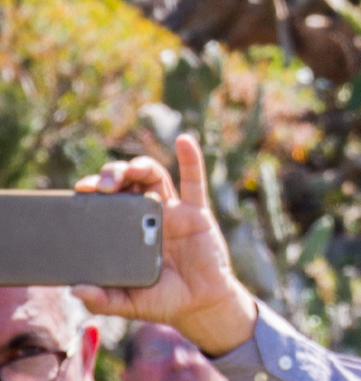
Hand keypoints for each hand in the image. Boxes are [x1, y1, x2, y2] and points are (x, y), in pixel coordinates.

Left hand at [72, 134, 258, 357]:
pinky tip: (184, 140)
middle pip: (128, 183)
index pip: (106, 203)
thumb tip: (75, 289)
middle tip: (104, 184)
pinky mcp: (197, 212)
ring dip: (140, 166)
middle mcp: (146, 215)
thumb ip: (102, 299)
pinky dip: (191, 158)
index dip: (93, 192)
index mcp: (125, 232)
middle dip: (113, 174)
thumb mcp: (127, 303)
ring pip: (154, 177)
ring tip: (131, 169)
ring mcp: (173, 211)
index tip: (82, 190)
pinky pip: (194, 181)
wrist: (201, 304)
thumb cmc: (161, 301)